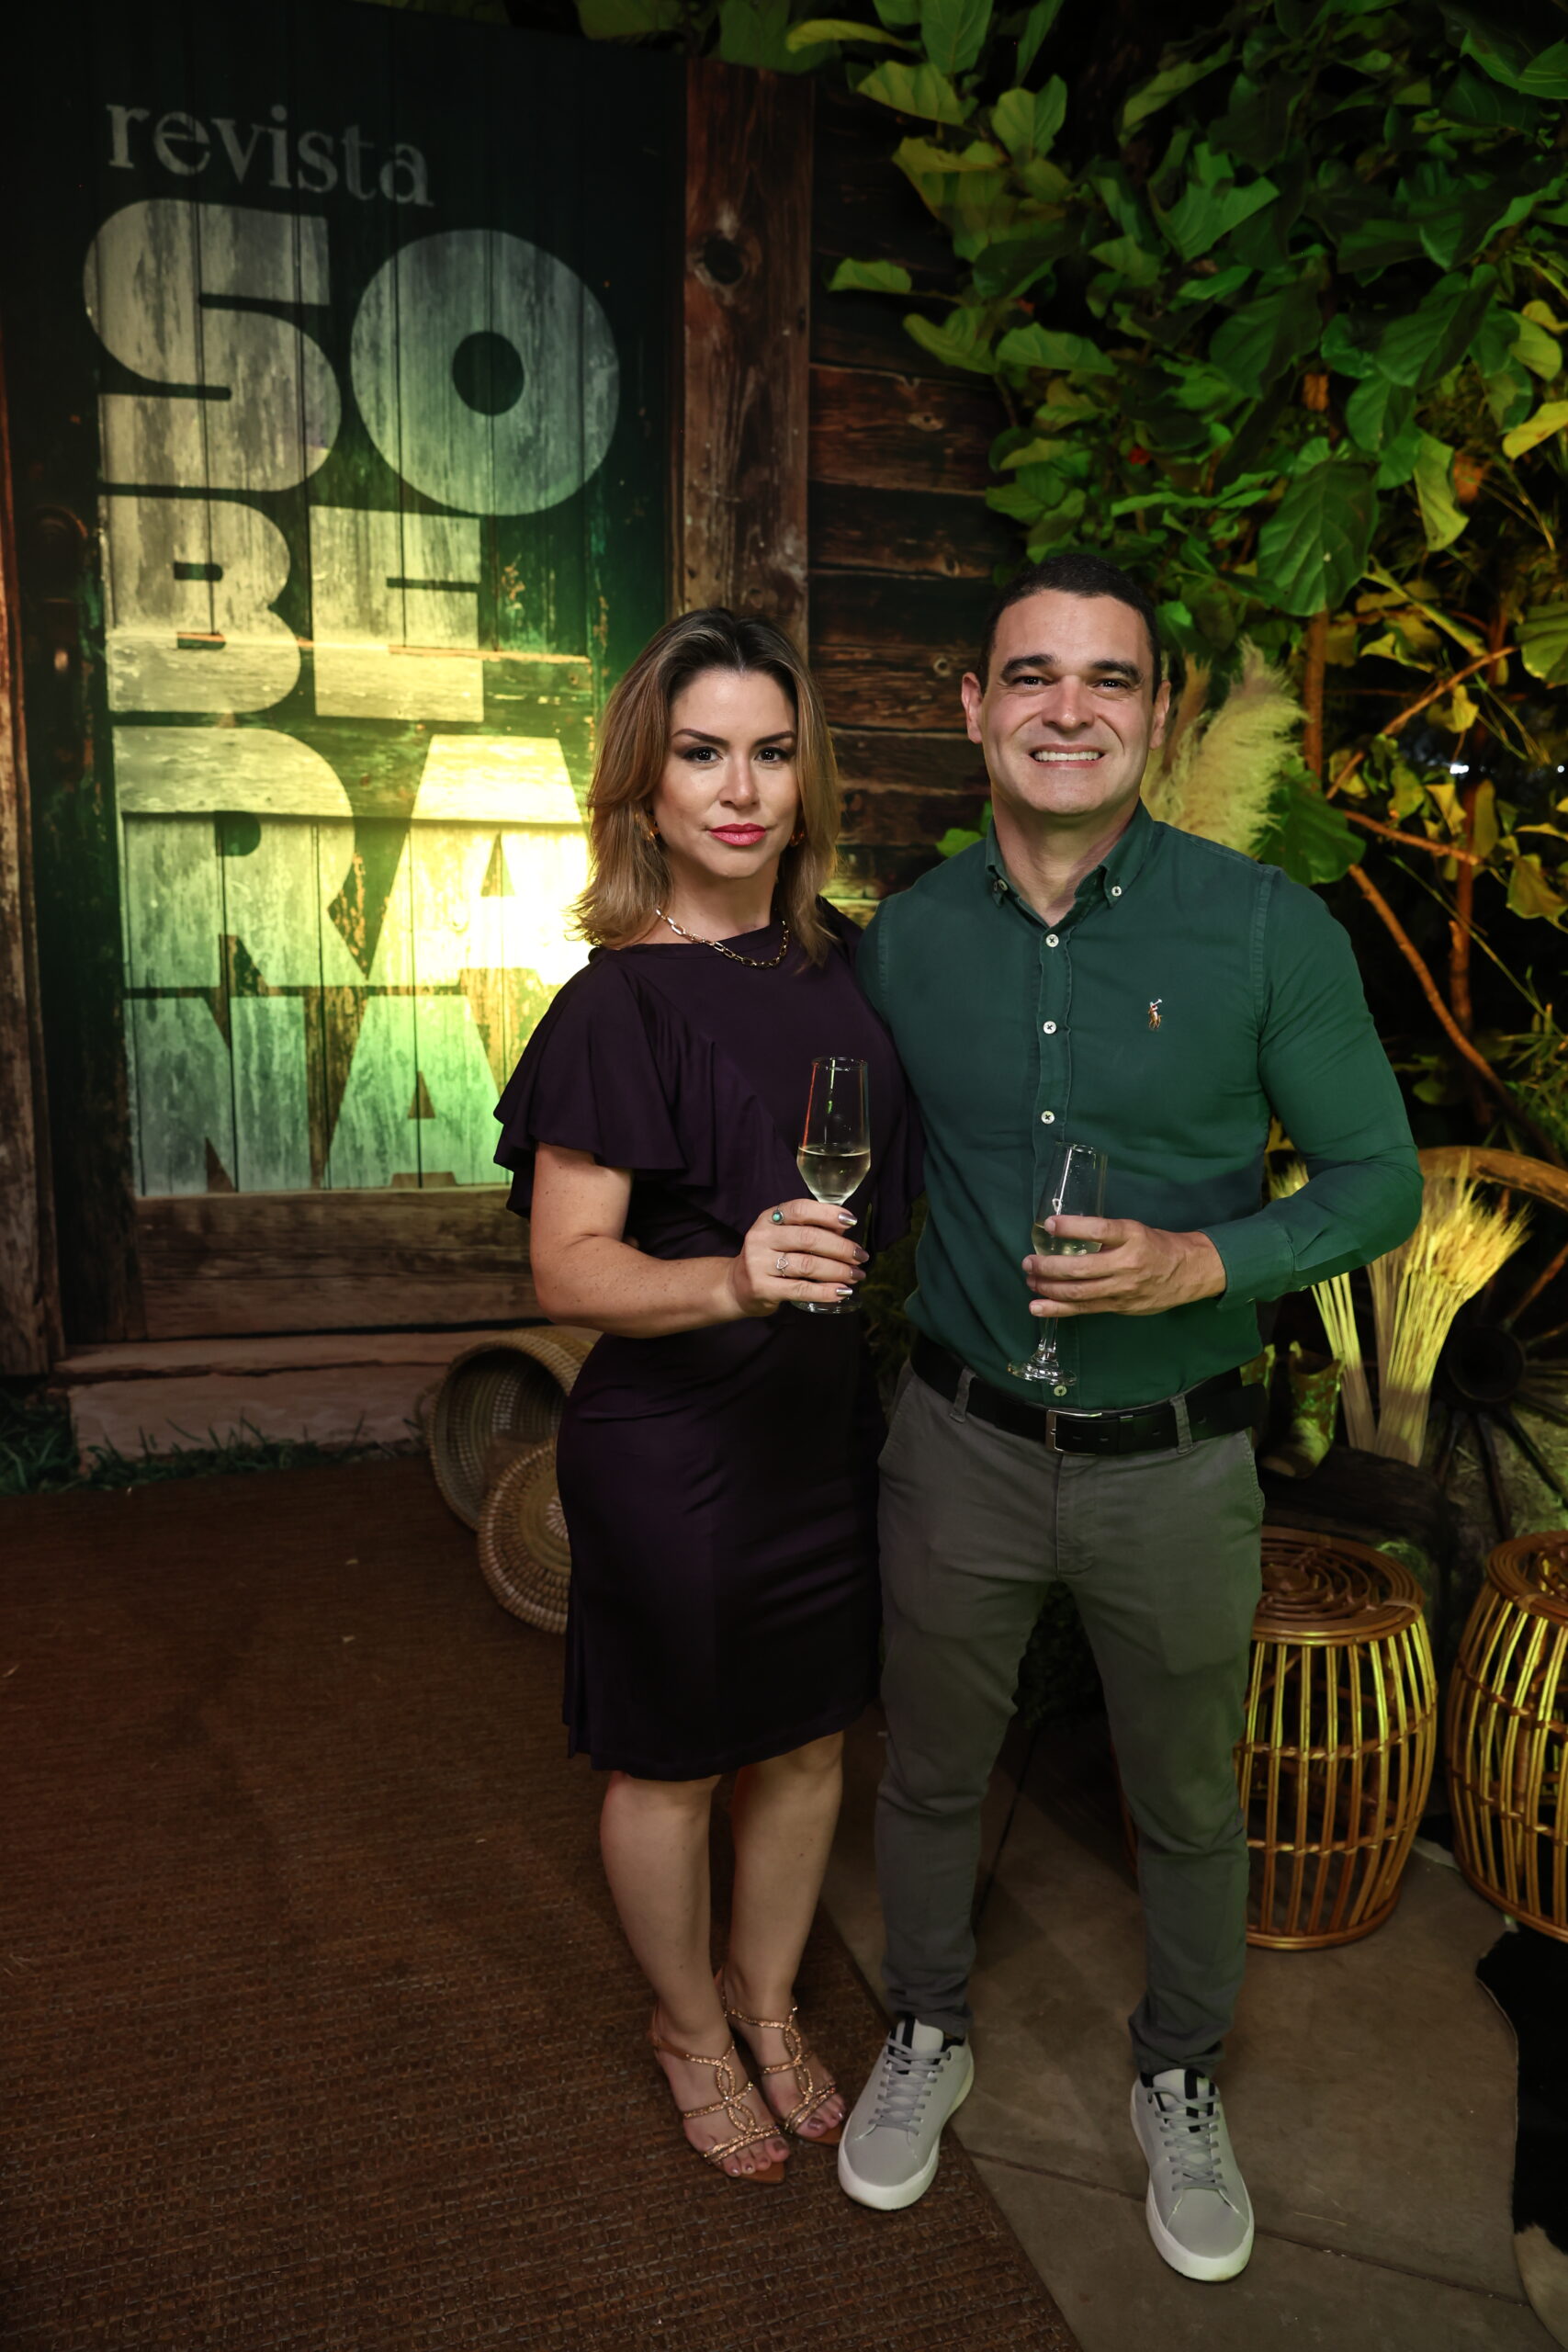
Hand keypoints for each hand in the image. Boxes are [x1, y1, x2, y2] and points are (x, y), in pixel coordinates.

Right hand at [726, 1198, 868, 1318]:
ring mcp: (759, 1263)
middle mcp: (761, 1237)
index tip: (851, 1222)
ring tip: (856, 1275)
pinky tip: (841, 1292)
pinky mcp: (762, 1288)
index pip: (800, 1209)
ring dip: (838, 1271)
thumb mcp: (781, 1237)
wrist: (736, 1286)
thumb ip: (808, 1230)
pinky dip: (825, 1291)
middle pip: (809, 1238)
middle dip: (841, 1248)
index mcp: (768, 1219)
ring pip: (808, 1265)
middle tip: (860, 1257)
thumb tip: (844, 1233)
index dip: (828, 1213)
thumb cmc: (769, 1258)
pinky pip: (801, 1289)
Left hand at [1024, 1216, 1224, 1317]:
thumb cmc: (1156, 1245)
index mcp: (1132, 1236)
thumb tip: (1063, 1233)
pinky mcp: (1119, 1307)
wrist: (1188, 1272)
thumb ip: (1105, 1234)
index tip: (1049, 1224)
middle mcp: (1127, 1264)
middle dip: (1048, 1266)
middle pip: (1081, 1268)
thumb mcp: (1135, 1230)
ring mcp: (1123, 1289)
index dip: (1072, 1227)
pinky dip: (1057, 1308)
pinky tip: (1038, 1306)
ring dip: (1048, 1288)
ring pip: (1078, 1292)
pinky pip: (1084, 1308)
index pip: (1099, 1231)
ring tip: (1030, 1281)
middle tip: (1028, 1261)